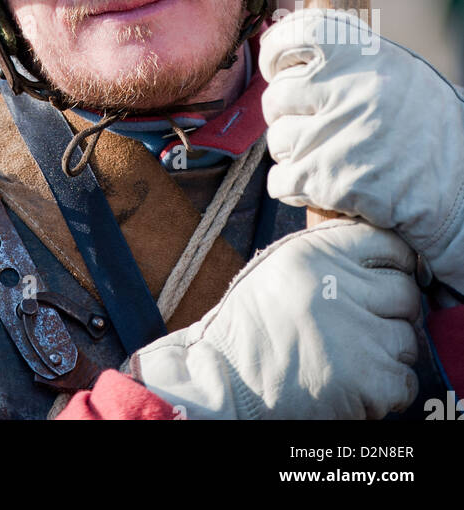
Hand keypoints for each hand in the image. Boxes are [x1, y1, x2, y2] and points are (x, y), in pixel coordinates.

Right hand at [131, 220, 419, 419]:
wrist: (228, 380)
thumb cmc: (254, 325)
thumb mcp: (283, 266)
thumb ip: (330, 254)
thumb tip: (383, 257)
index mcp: (316, 252)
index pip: (389, 244)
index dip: (393, 266)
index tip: (381, 285)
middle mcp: (338, 285)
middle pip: (405, 292)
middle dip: (391, 313)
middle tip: (364, 329)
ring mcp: (357, 333)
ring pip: (407, 338)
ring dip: (387, 353)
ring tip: (351, 359)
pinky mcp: (366, 379)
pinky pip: (403, 380)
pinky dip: (386, 389)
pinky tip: (355, 385)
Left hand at [260, 7, 463, 286]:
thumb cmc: (428, 124)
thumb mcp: (397, 70)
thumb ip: (346, 52)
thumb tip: (284, 30)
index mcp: (366, 57)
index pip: (296, 34)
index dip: (275, 50)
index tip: (276, 66)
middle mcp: (350, 92)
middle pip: (278, 96)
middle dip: (285, 111)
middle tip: (307, 120)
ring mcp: (340, 140)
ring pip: (278, 140)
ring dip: (291, 150)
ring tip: (319, 152)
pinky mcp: (335, 185)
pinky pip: (280, 180)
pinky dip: (288, 184)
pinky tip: (312, 182)